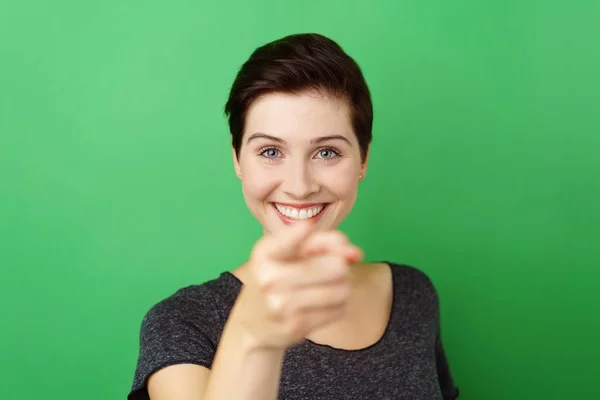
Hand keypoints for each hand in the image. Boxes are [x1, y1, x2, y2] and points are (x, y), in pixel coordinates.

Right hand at [232, 222, 362, 350]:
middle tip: (329, 270)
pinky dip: (337, 305)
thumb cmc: (277, 277)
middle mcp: (269, 278)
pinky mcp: (296, 327)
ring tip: (325, 287)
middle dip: (340, 266)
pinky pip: (339, 309)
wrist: (253, 323)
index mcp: (264, 253)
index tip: (308, 230)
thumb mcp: (288, 252)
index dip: (309, 236)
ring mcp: (281, 305)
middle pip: (336, 265)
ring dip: (341, 287)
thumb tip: (356, 253)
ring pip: (342, 289)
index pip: (294, 238)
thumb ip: (323, 241)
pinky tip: (321, 304)